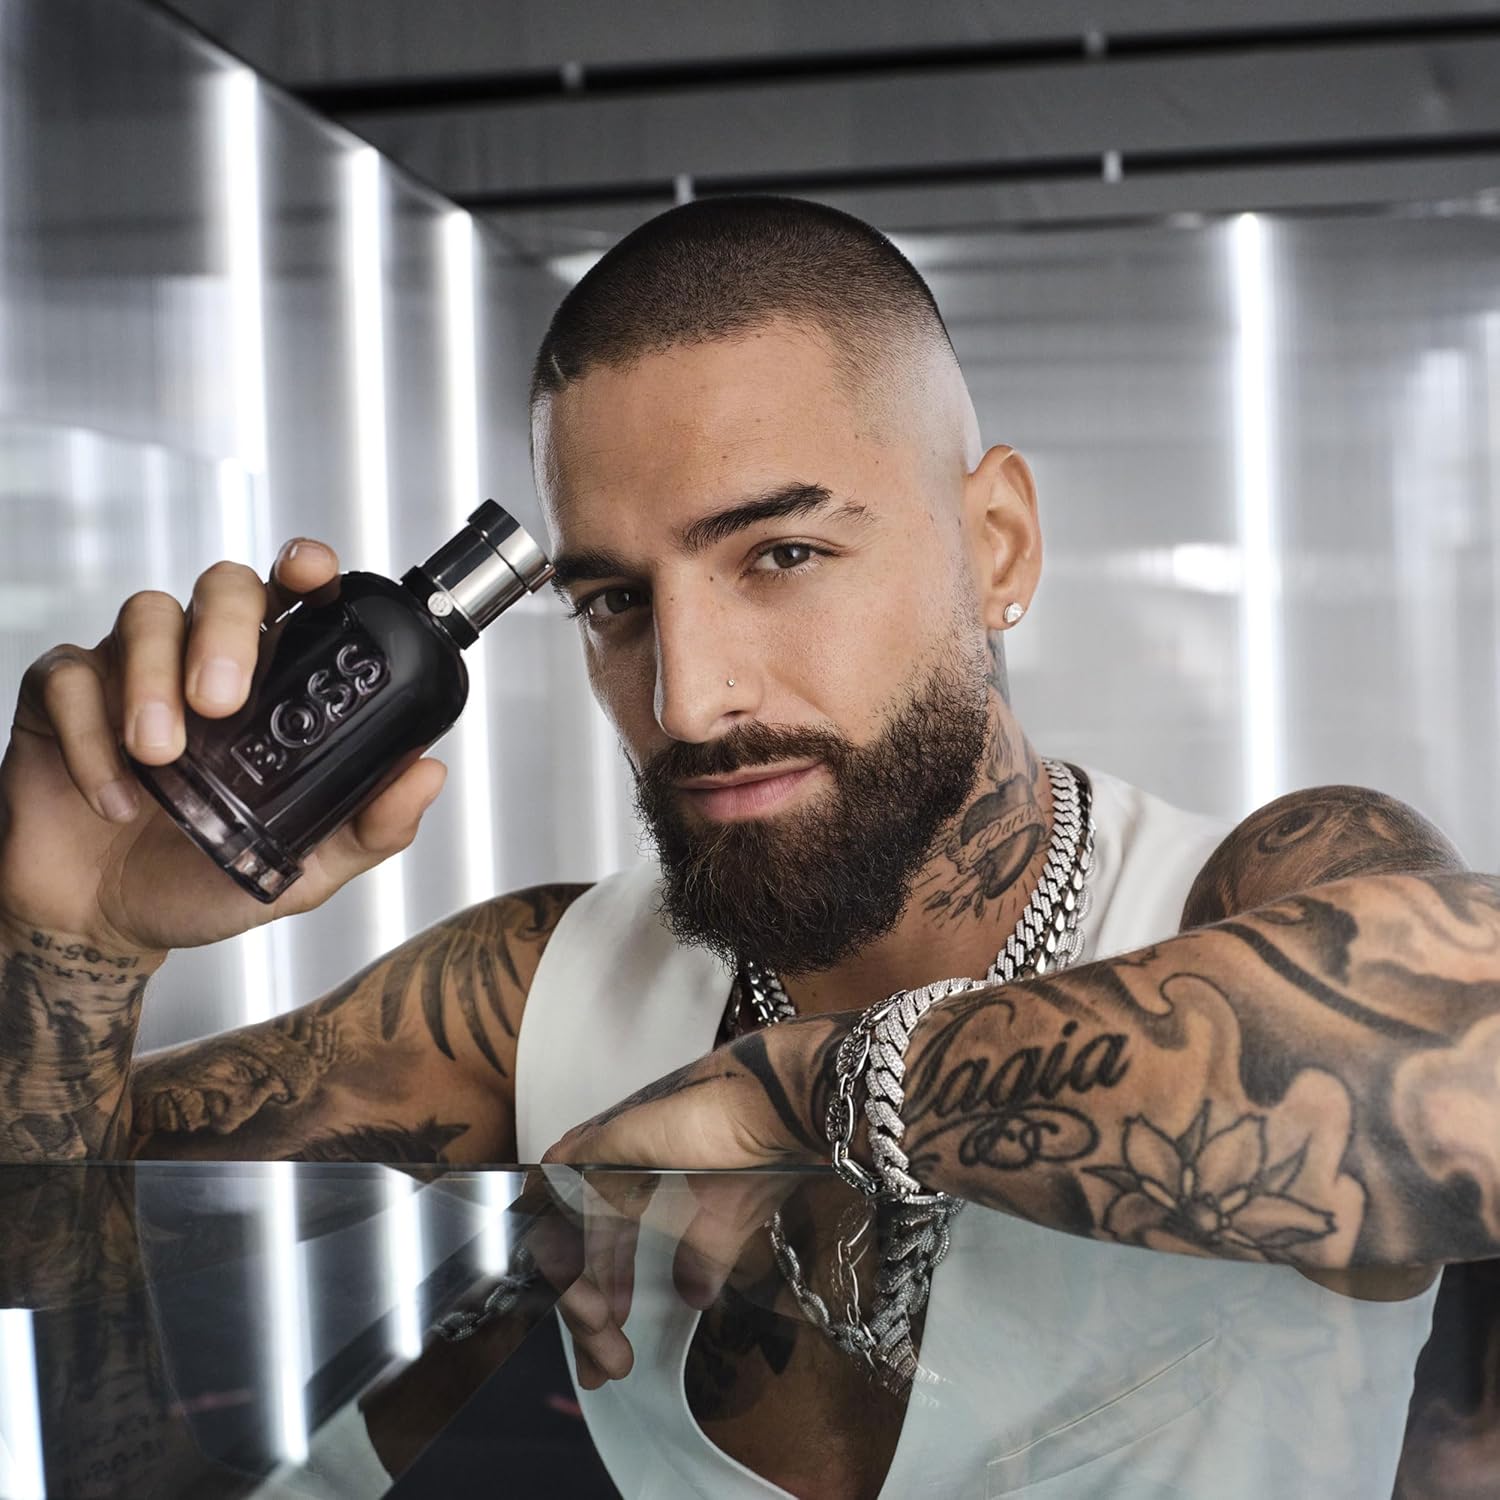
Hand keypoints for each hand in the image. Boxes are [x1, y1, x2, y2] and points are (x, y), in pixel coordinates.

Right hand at [0, 539, 445, 956]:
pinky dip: (92, 735)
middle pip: (223, 587)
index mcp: (272, 681)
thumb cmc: (204, 878)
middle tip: (222, 702)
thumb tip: (429, 773)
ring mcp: (130, 669)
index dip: (305, 567)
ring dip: (153, 681)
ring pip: (146, 616)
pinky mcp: (62, 696)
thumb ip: (370, 826)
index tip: (311, 574)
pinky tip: (114, 797)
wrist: (109, 924)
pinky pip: (69, 677)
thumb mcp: (304, 865)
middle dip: (226, 631)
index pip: (292, 597)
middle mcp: (203, 658)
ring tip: (161, 758)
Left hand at [540, 1016, 848, 1386]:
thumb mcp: (727, 1220)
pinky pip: (567, 1206)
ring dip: (586, 1296)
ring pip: (572, 1233)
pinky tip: (574, 1297)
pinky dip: (569, 1252)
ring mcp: (606, 1152)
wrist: (778, 1113)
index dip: (603, 1292)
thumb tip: (695, 1296)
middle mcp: (615, 1164)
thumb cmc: (760, 1154)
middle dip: (589, 1313)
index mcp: (642, 1176)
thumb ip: (701, 1256)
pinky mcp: (605, 1144)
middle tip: (601, 1366)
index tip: (609, 1344)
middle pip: (581, 1244)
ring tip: (606, 1343)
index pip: (604, 1240)